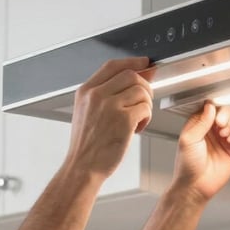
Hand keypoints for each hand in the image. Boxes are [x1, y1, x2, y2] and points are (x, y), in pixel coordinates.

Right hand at [66, 58, 153, 178]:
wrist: (82, 168)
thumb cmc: (87, 146)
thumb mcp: (86, 113)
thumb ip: (105, 95)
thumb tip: (132, 79)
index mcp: (86, 91)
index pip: (112, 65)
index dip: (132, 62)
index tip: (145, 63)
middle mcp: (96, 95)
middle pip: (131, 75)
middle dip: (144, 87)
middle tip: (144, 101)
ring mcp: (110, 106)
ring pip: (141, 91)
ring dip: (146, 105)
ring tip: (138, 119)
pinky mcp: (123, 119)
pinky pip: (145, 108)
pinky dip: (146, 118)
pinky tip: (137, 128)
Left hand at [173, 102, 229, 200]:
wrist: (196, 187)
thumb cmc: (187, 166)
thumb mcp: (188, 140)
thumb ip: (201, 121)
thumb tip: (210, 106)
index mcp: (201, 124)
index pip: (215, 107)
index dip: (220, 111)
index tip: (218, 121)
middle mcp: (214, 130)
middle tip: (223, 131)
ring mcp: (226, 139)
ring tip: (228, 139)